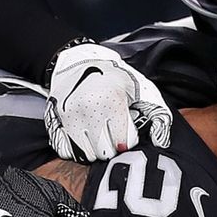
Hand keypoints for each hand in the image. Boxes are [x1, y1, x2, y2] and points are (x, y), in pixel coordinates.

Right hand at [45, 41, 173, 161]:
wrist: (80, 62)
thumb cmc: (116, 79)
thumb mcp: (143, 90)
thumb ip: (159, 116)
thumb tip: (160, 143)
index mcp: (112, 101)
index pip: (125, 142)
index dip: (129, 138)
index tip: (128, 129)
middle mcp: (88, 110)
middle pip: (105, 152)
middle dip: (112, 147)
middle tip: (114, 134)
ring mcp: (70, 116)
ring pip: (86, 155)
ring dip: (95, 150)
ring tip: (100, 136)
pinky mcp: (56, 120)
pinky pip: (67, 151)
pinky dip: (77, 149)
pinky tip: (85, 137)